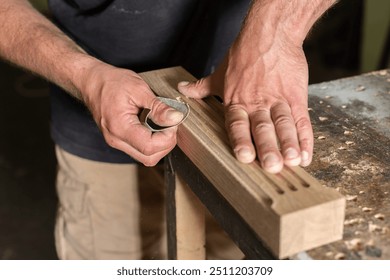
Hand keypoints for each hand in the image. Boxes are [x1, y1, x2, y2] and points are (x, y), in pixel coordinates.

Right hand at [80, 62, 182, 165]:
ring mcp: (116, 142)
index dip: (167, 138)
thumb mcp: (138, 89)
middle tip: (170, 125)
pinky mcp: (119, 140)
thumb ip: (158, 107)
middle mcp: (115, 139)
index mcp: (119, 127)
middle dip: (165, 144)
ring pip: (145, 156)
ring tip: (162, 124)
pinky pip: (139, 150)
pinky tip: (153, 126)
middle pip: (149, 157)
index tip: (173, 123)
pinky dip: (151, 142)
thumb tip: (175, 118)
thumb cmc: (111, 82)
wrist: (92, 81)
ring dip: (159, 145)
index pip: (149, 146)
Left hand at [178, 43, 312, 173]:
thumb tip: (183, 90)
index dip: (242, 140)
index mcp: (237, 101)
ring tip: (291, 161)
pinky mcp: (296, 97)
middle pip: (263, 128)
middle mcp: (258, 103)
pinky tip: (305, 154)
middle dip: (268, 148)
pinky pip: (302, 120)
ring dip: (289, 144)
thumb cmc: (243, 54)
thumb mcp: (219, 74)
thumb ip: (201, 87)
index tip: (245, 157)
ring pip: (284, 124)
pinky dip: (305, 138)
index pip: (238, 124)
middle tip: (272, 166)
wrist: (271, 34)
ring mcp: (279, 101)